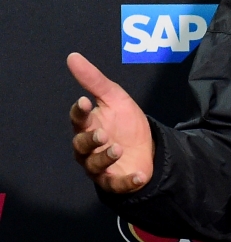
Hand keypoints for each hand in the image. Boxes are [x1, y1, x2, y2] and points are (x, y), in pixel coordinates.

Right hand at [67, 52, 153, 193]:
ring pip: (95, 166)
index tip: (84, 102)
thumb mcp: (115, 98)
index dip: (79, 112)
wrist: (147, 148)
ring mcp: (101, 167)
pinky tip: (139, 175)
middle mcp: (89, 149)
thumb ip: (94, 80)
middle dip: (90, 139)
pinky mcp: (116, 182)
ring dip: (105, 157)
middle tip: (102, 133)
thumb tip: (72, 56)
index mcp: (89, 126)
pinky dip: (127, 182)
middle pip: (81, 145)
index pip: (78, 119)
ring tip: (118, 148)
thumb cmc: (126, 123)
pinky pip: (118, 185)